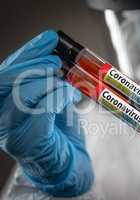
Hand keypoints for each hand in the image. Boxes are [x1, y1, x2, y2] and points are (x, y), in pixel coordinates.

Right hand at [0, 30, 93, 196]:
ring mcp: (10, 131)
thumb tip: (61, 57)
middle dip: (34, 64)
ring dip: (48, 83)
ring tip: (68, 84)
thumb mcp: (53, 100)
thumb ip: (51, 82)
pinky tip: (70, 97)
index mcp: (4, 103)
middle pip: (4, 80)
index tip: (49, 38)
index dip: (28, 51)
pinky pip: (40, 111)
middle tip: (57, 62)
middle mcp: (0, 116)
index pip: (7, 71)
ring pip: (21, 94)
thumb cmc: (59, 133)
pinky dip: (57, 98)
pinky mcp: (26, 142)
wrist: (67, 165)